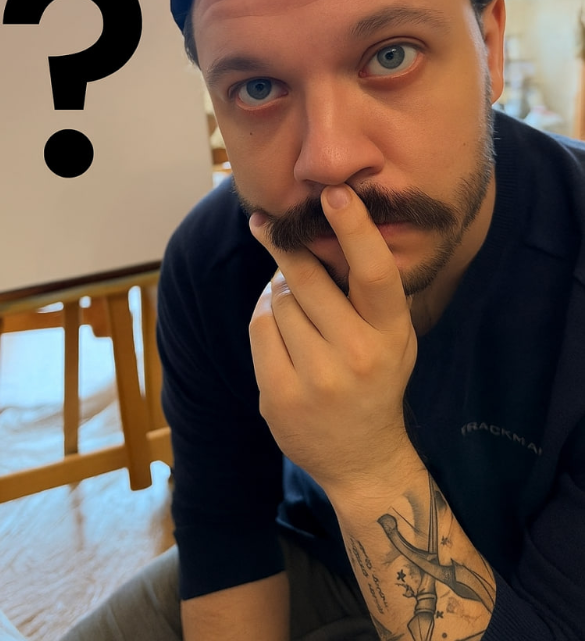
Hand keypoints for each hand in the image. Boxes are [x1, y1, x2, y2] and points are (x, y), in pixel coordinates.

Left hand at [248, 184, 417, 496]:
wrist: (363, 458)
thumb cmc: (376, 378)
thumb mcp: (393, 335)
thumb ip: (369, 290)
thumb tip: (327, 227)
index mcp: (392, 332)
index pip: (374, 271)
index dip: (354, 228)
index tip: (334, 193)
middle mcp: (357, 354)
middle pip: (308, 278)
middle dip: (285, 246)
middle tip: (269, 224)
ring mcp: (317, 378)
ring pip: (278, 300)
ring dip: (279, 293)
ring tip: (297, 312)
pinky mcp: (280, 395)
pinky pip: (259, 328)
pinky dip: (264, 319)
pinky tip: (281, 333)